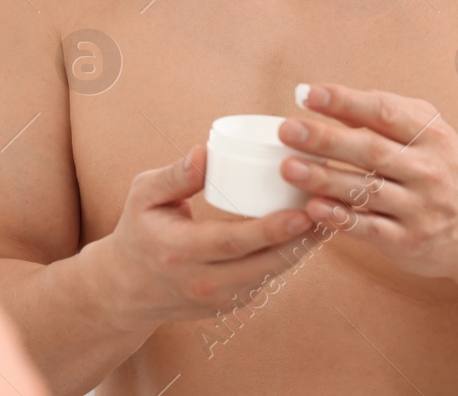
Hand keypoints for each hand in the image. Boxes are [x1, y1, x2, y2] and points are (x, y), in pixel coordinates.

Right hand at [93, 145, 314, 328]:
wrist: (128, 287)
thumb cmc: (139, 230)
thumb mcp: (143, 196)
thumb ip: (175, 176)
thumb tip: (206, 151)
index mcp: (179, 250)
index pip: (233, 242)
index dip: (272, 229)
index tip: (302, 211)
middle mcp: (202, 280)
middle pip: (263, 262)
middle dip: (301, 238)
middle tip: (329, 210)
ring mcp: (219, 298)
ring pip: (271, 274)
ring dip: (301, 248)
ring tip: (327, 217)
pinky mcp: (231, 305)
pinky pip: (267, 279)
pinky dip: (288, 257)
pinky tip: (306, 234)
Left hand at [279, 83, 457, 280]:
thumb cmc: (442, 170)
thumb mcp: (428, 134)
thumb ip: (384, 112)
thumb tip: (324, 96)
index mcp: (432, 136)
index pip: (385, 112)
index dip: (345, 101)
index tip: (307, 94)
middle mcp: (429, 171)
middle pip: (371, 151)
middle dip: (325, 139)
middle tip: (287, 130)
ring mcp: (421, 209)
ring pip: (366, 190)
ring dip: (324, 179)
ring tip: (288, 168)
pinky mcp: (409, 241)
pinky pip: (369, 228)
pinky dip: (340, 217)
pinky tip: (312, 207)